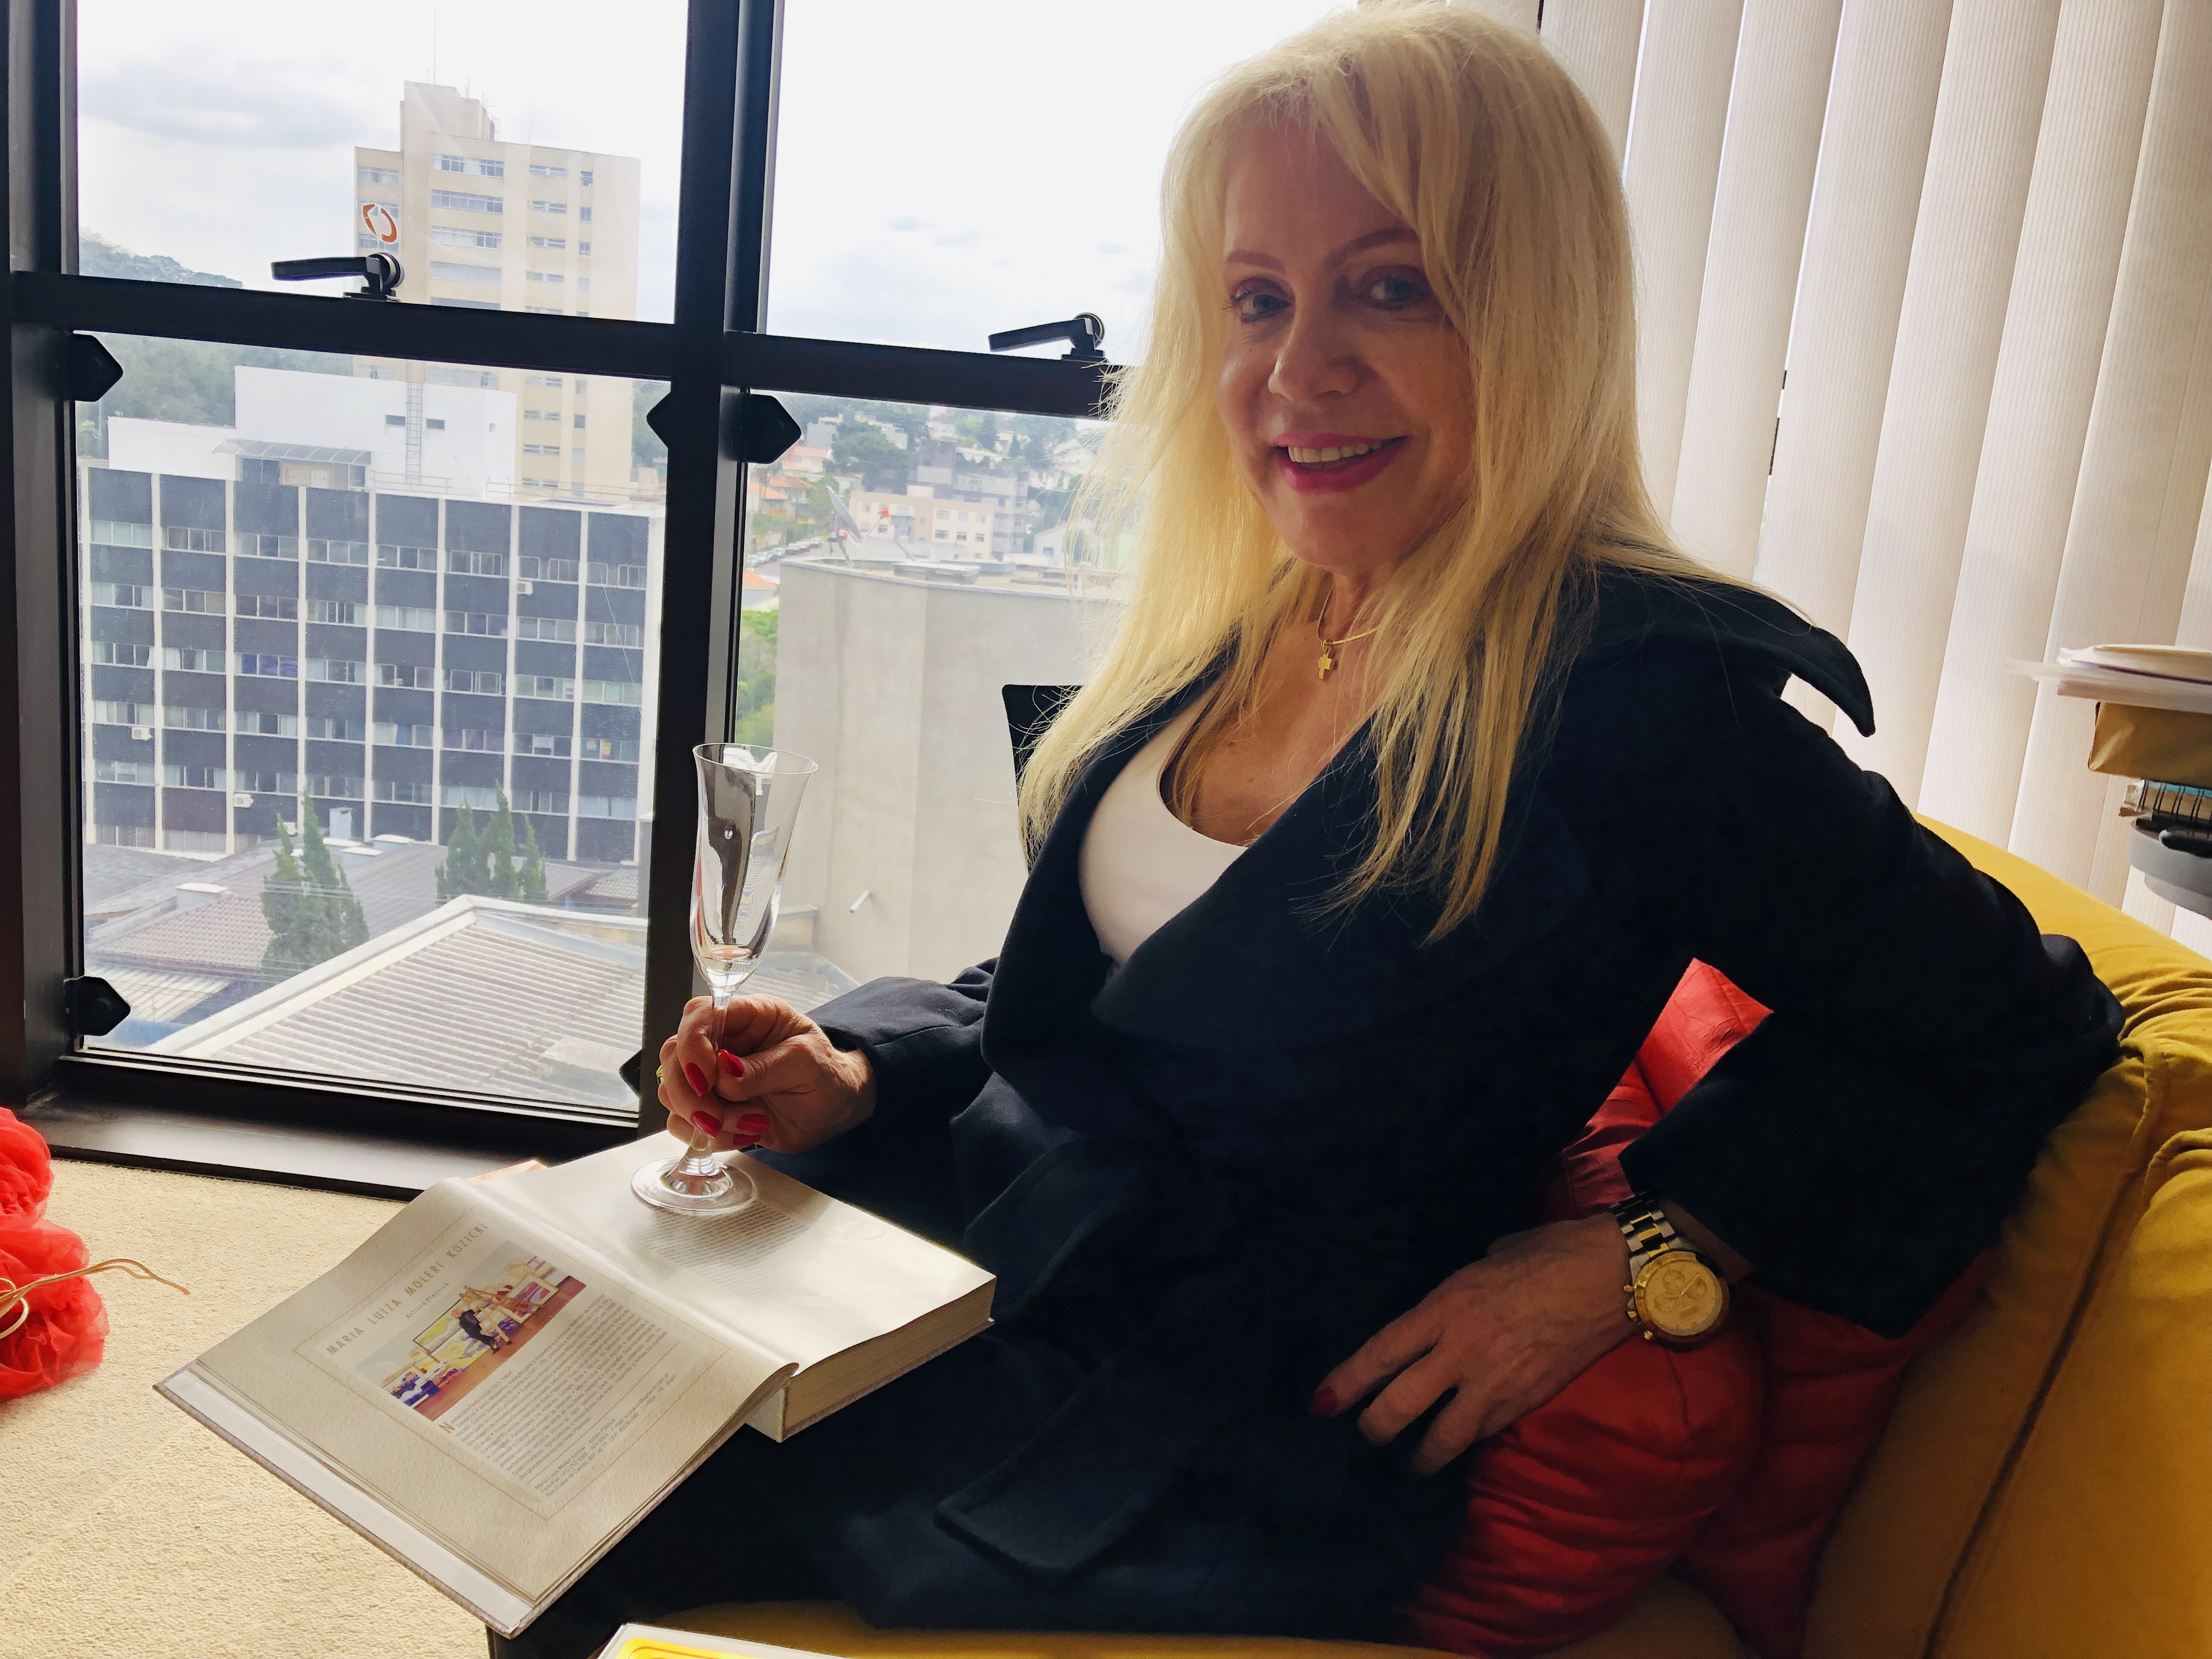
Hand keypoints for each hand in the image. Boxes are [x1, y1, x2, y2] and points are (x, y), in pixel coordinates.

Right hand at [657, 994, 875, 1157]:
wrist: (833, 1110)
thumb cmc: (825, 1074)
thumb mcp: (805, 1062)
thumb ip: (764, 1068)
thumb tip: (722, 1073)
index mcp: (747, 1015)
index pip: (699, 1014)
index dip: (693, 1045)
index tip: (707, 1079)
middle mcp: (721, 1042)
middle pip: (673, 1055)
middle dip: (690, 1091)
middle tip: (718, 1116)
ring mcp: (711, 1076)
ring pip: (671, 1091)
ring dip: (704, 1117)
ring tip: (752, 1122)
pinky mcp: (709, 1108)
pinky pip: (683, 1123)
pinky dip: (708, 1136)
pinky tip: (746, 1133)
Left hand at [1313, 1215, 1632, 1474]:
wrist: (1611, 1276)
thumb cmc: (1548, 1252)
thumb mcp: (1487, 1259)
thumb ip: (1461, 1290)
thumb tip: (1458, 1302)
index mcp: (1444, 1308)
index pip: (1379, 1354)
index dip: (1346, 1383)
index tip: (1321, 1404)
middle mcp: (1460, 1352)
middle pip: (1398, 1407)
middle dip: (1374, 1429)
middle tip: (1366, 1435)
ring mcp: (1494, 1384)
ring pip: (1442, 1438)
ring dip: (1421, 1457)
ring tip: (1411, 1466)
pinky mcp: (1526, 1403)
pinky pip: (1484, 1433)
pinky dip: (1469, 1443)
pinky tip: (1462, 1444)